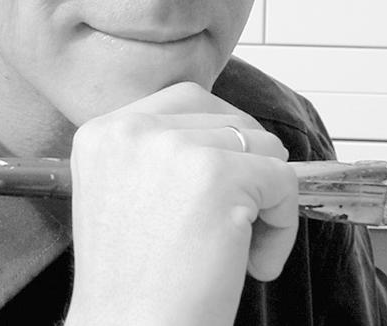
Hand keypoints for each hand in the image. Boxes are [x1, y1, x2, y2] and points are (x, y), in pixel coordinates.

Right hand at [64, 82, 298, 325]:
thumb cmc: (133, 286)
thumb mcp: (120, 195)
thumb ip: (157, 154)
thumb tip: (231, 133)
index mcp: (103, 133)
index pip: (182, 100)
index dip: (216, 138)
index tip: (223, 179)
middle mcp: (132, 130)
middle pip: (223, 114)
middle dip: (246, 160)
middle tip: (241, 210)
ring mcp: (174, 148)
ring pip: (260, 143)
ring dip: (265, 195)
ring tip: (242, 248)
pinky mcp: (218, 176)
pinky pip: (284, 180)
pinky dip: (283, 224)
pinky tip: (256, 263)